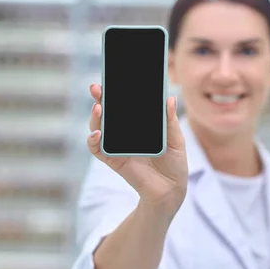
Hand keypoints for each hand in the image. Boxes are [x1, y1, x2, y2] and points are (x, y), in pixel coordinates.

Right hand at [87, 84, 187, 215]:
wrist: (171, 189)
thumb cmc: (174, 163)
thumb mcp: (176, 139)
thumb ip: (170, 120)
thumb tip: (168, 98)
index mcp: (139, 124)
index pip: (124, 105)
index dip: (116, 92)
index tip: (112, 79)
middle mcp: (125, 133)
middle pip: (107, 112)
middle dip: (100, 99)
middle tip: (96, 88)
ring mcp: (117, 146)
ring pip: (98, 127)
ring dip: (95, 117)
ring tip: (98, 107)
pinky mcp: (113, 160)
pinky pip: (98, 149)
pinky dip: (94, 141)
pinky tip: (98, 134)